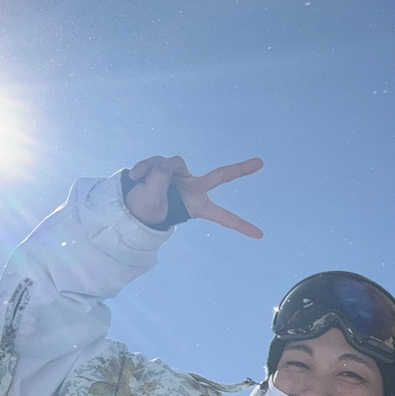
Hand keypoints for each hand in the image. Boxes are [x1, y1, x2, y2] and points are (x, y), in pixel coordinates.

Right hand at [124, 154, 263, 238]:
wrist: (133, 202)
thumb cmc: (145, 210)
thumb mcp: (149, 201)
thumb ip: (157, 182)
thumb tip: (164, 164)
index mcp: (196, 206)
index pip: (222, 216)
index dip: (240, 225)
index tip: (260, 235)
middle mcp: (193, 188)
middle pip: (220, 176)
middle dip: (239, 169)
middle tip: (261, 163)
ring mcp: (183, 175)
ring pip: (172, 164)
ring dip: (152, 171)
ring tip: (140, 180)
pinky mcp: (171, 165)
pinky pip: (159, 160)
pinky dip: (145, 167)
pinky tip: (136, 174)